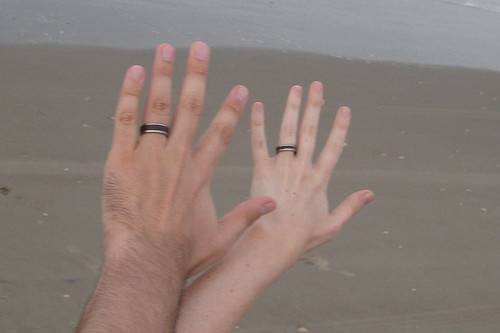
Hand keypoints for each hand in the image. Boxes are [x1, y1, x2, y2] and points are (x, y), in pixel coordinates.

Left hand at [102, 42, 273, 268]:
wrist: (146, 261)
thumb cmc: (183, 253)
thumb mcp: (221, 237)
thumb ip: (246, 215)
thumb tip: (273, 202)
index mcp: (200, 173)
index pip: (221, 133)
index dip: (231, 110)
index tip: (239, 89)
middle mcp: (178, 158)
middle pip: (190, 108)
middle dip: (197, 75)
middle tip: (201, 48)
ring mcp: (149, 156)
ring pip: (158, 107)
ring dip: (164, 75)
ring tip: (167, 48)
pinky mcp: (121, 161)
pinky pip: (125, 121)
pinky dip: (129, 95)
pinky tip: (134, 73)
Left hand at [175, 82, 373, 332]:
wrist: (274, 243)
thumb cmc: (303, 237)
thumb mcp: (333, 224)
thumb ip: (351, 206)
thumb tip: (371, 194)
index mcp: (320, 179)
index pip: (334, 147)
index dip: (339, 127)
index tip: (344, 108)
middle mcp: (302, 168)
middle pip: (310, 131)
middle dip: (315, 106)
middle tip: (317, 84)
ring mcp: (282, 167)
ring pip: (288, 132)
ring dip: (292, 108)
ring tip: (295, 88)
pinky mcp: (261, 170)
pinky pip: (259, 143)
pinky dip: (257, 124)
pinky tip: (256, 105)